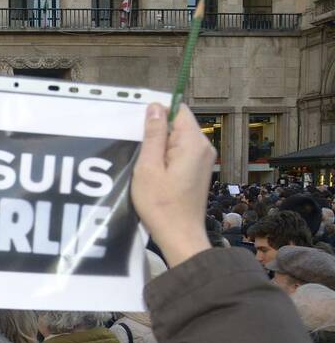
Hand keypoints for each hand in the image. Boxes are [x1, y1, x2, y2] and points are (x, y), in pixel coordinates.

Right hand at [131, 103, 215, 267]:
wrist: (179, 235)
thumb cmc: (161, 204)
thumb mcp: (148, 167)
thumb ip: (152, 135)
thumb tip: (154, 107)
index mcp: (193, 143)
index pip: (178, 110)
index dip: (158, 113)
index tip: (139, 129)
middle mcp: (204, 147)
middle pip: (179, 124)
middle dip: (157, 132)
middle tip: (139, 151)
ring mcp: (204, 160)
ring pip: (178, 139)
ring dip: (160, 147)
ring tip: (145, 165)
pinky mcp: (199, 170)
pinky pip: (181, 152)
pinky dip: (166, 157)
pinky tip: (154, 173)